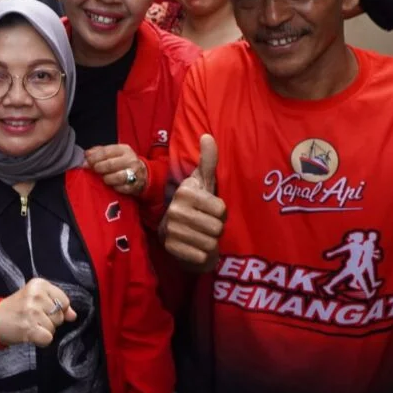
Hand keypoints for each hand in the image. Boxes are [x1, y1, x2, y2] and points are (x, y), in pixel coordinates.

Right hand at [0, 278, 76, 346]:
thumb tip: (73, 315)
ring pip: (53, 328)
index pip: (64, 301)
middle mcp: (36, 295)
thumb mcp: (37, 298)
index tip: (42, 309)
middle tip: (33, 318)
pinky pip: (48, 338)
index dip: (57, 309)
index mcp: (39, 284)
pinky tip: (31, 334)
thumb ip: (57, 304)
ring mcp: (32, 311)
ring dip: (44, 331)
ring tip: (30, 325)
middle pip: (59, 316)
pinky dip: (41, 340)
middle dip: (50, 321)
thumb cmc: (18, 308)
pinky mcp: (29, 327)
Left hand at [85, 144, 147, 195]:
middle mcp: (131, 160)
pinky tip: (112, 184)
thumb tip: (86, 154)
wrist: (143, 175)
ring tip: (104, 177)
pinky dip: (114, 187)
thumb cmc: (124, 163)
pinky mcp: (134, 186)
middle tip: (94, 170)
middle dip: (98, 168)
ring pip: (115, 177)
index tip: (87, 161)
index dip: (94, 157)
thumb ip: (99, 152)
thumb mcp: (114, 153)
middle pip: (110, 164)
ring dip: (106, 178)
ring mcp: (134, 173)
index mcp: (124, 150)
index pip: (106, 151)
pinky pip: (120, 188)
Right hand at [162, 135, 226, 269]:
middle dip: (216, 230)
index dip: (221, 213)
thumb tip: (207, 135)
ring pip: (210, 242)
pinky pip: (201, 256)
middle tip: (206, 226)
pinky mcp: (171, 248)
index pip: (221, 209)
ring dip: (209, 243)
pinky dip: (202, 255)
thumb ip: (208, 161)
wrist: (179, 236)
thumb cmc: (197, 206)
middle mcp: (175, 209)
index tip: (210, 210)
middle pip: (217, 227)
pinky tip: (195, 248)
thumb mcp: (204, 183)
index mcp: (186, 192)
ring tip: (201, 236)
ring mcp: (171, 229)